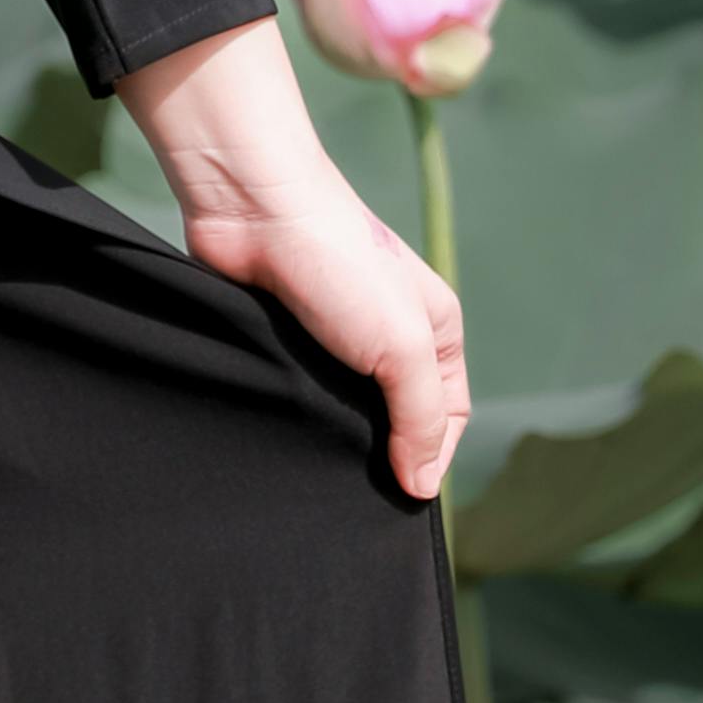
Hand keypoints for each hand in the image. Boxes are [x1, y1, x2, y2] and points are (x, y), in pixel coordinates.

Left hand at [115, 13, 466, 502]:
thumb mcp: (404, 345)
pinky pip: (298, 396)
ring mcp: (336, 341)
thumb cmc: (340, 261)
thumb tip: (424, 485)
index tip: (403, 494)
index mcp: (435, 332)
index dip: (430, 457)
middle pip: (396, 418)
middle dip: (382, 455)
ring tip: (317, 470)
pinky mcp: (287, 343)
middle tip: (357, 494)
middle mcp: (389, 335)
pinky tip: (286, 435)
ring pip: (344, 411)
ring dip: (333, 437)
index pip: (447, 416)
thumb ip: (421, 417)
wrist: (255, 208)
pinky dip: (296, 416)